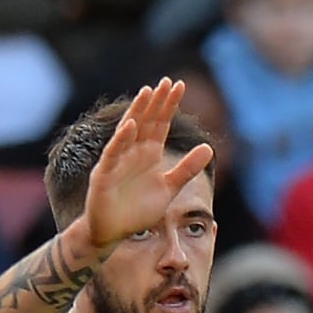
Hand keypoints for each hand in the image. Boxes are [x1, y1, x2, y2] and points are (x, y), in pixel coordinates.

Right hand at [82, 76, 213, 251]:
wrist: (112, 232)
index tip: (180, 85)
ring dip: (137, 112)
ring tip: (147, 92)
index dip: (169, 105)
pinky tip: (131, 125)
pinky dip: (121, 140)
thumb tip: (209, 147)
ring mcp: (117, 161)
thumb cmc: (137, 210)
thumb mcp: (169, 189)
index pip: (160, 124)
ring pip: (128, 131)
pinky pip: (113, 154)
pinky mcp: (104, 174)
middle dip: (156, 102)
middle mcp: (133, 153)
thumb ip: (187, 169)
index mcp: (149, 154)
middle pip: (146, 121)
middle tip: (167, 81)